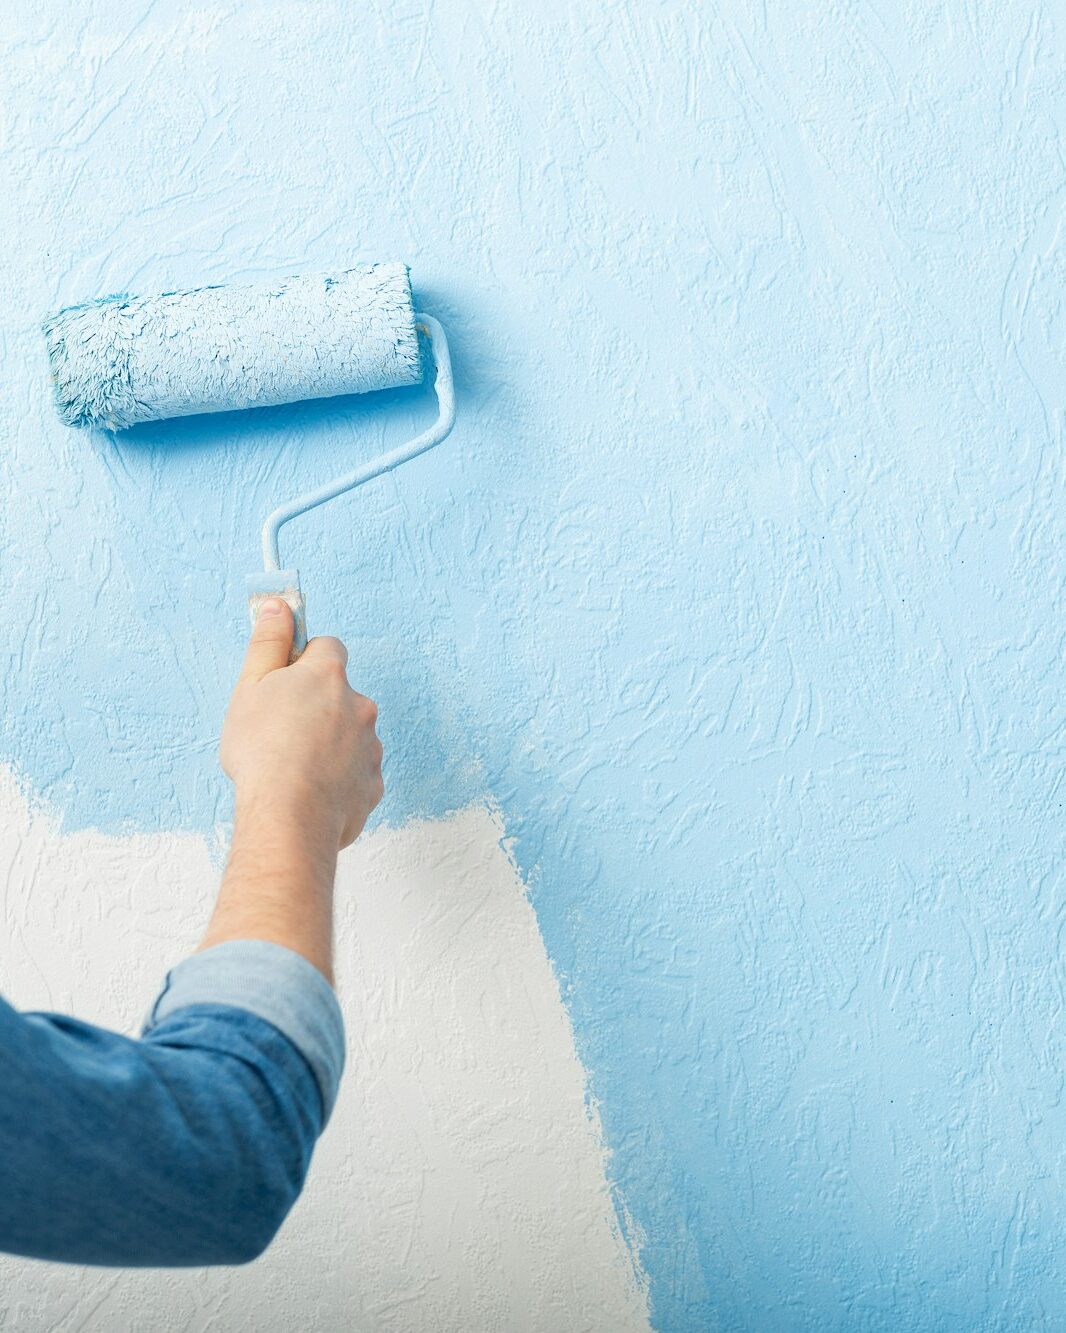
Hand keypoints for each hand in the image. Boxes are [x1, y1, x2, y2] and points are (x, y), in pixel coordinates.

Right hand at [220, 599, 383, 849]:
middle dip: (317, 706)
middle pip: (340, 694)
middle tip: (281, 731)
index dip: (304, 661)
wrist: (288, 817)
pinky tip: (310, 791)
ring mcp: (371, 747)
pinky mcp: (373, 785)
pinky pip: (355, 774)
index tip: (285, 680)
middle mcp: (360, 706)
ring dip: (328, 744)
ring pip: (349, 735)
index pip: (328, 647)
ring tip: (294, 768)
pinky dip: (337, 780)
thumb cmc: (263, 751)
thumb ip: (269, 642)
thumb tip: (278, 606)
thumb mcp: (250, 687)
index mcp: (329, 676)